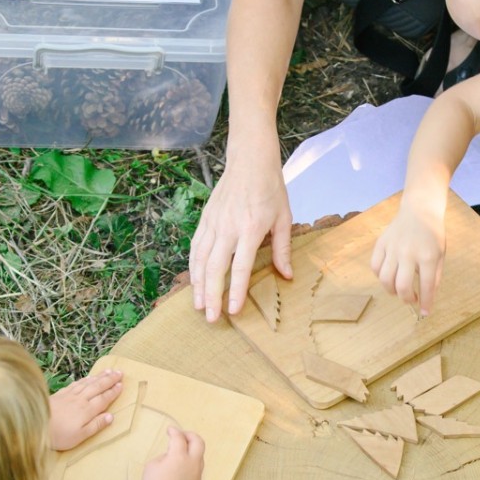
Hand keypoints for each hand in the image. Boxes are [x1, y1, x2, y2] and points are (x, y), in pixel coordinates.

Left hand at [48, 369, 122, 450]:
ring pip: (87, 383)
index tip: (121, 384)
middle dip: (109, 380)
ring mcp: (69, 395)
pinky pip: (76, 383)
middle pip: (97, 387)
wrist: (35, 424)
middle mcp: (80, 399)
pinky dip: (84, 379)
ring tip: (108, 371)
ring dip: (99, 376)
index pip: (104, 398)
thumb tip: (110, 416)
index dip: (113, 391)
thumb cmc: (59, 435)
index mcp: (87, 410)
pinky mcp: (60, 394)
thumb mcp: (80, 436)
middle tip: (119, 372)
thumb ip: (96, 425)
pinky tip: (87, 377)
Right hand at [139, 427, 204, 479]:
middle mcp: (192, 464)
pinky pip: (196, 473)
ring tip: (178, 456)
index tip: (170, 430)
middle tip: (182, 436)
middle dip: (190, 436)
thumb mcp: (152, 466)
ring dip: (191, 453)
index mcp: (180, 456)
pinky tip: (179, 473)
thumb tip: (172, 457)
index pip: (179, 438)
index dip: (174, 431)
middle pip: (199, 442)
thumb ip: (165, 457)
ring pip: (199, 458)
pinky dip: (189, 468)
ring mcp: (197, 476)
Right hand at [189, 154, 291, 322]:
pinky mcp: (205, 218)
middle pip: (215, 268)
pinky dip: (193, 266)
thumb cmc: (271, 189)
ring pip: (200, 259)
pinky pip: (195, 246)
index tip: (232, 311)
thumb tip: (287, 276)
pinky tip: (194, 281)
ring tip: (198, 305)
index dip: (234, 291)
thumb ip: (282, 249)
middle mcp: (227, 228)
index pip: (239, 267)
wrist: (250, 161)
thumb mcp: (284, 218)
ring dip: (198, 285)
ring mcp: (213, 223)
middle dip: (212, 296)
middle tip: (210, 318)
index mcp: (249, 229)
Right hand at [369, 206, 446, 314]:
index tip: (425, 313)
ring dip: (391, 290)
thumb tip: (426, 297)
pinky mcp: (381, 243)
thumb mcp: (441, 255)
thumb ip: (434, 276)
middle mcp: (409, 253)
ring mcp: (393, 248)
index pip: (426, 287)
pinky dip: (379, 276)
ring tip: (398, 289)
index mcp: (428, 256)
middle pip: (401, 286)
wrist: (420, 210)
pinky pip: (375, 266)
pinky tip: (388, 275)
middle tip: (410, 299)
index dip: (426, 303)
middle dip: (406, 299)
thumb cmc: (433, 235)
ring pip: (384, 279)